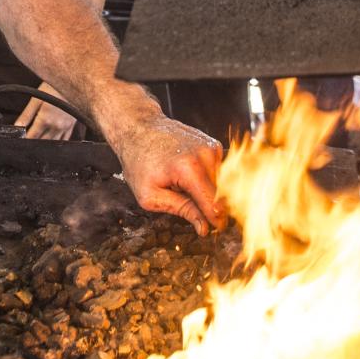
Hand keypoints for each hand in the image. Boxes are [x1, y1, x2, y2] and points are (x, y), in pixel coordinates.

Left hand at [15, 82, 77, 139]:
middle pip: (42, 142)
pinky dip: (57, 143)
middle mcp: (56, 126)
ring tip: (37, 142)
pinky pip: (64, 140)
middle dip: (34, 143)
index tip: (20, 140)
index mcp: (45, 120)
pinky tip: (52, 142)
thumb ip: (26, 115)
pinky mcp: (71, 126)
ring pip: (53, 143)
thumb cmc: (54, 88)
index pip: (32, 136)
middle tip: (27, 141)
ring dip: (45, 144)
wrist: (72, 83)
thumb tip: (17, 126)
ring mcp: (64, 127)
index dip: (25, 140)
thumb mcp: (36, 99)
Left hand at [108, 114, 225, 234]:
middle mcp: (205, 156)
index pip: (214, 204)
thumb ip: (181, 210)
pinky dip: (205, 177)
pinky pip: (217, 171)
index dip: (216, 222)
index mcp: (189, 170)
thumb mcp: (150, 195)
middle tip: (185, 202)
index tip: (215, 231)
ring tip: (181, 183)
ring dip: (206, 190)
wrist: (138, 128)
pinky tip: (187, 172)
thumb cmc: (139, 162)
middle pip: (220, 195)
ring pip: (221, 183)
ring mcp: (211, 148)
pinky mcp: (213, 145)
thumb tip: (204, 228)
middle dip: (209, 206)